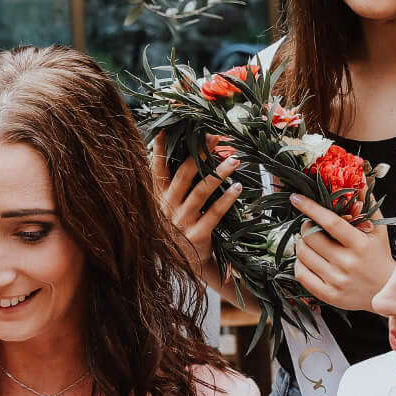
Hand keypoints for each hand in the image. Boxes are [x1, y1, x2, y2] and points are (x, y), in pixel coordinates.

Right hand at [153, 137, 241, 280]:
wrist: (188, 267)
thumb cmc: (182, 230)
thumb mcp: (170, 209)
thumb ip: (174, 186)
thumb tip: (187, 153)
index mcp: (158, 199)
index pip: (157, 169)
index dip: (159, 149)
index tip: (166, 128)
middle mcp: (167, 209)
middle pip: (183, 175)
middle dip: (199, 154)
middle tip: (215, 137)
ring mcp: (181, 223)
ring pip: (201, 191)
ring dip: (219, 173)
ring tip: (235, 160)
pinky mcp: (198, 236)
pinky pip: (214, 213)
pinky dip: (227, 199)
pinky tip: (238, 187)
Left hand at [291, 194, 394, 310]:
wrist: (385, 291)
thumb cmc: (378, 255)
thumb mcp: (377, 229)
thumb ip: (367, 203)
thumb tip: (360, 178)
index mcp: (360, 244)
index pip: (330, 222)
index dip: (311, 208)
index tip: (296, 198)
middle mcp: (347, 263)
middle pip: (311, 238)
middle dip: (305, 227)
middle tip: (310, 225)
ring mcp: (336, 280)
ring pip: (303, 255)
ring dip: (301, 243)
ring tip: (310, 241)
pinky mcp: (328, 294)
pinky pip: (301, 273)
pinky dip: (300, 262)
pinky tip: (308, 258)